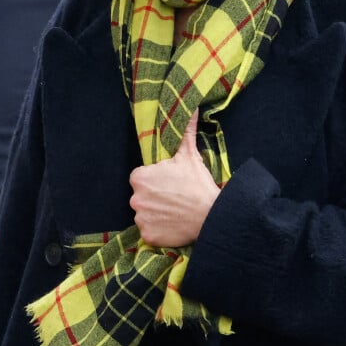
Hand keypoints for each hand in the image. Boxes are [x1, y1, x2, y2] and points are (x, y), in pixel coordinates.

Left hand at [129, 110, 219, 247]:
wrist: (211, 215)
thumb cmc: (198, 184)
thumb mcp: (190, 155)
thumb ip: (185, 132)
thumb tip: (192, 109)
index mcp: (139, 177)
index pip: (142, 178)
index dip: (156, 180)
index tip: (170, 183)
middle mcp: (135, 198)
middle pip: (142, 196)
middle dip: (155, 197)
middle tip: (175, 197)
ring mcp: (141, 219)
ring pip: (145, 214)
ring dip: (157, 213)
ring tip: (175, 211)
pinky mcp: (148, 236)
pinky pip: (150, 231)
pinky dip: (159, 230)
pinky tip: (173, 224)